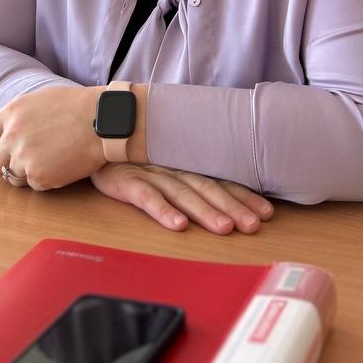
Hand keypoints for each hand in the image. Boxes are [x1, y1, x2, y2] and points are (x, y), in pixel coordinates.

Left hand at [0, 86, 104, 190]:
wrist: (104, 119)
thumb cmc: (78, 107)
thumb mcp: (40, 100)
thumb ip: (18, 117)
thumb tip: (6, 132)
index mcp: (12, 113)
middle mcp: (12, 136)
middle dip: (6, 167)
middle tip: (25, 164)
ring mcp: (25, 157)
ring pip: (14, 178)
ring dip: (28, 174)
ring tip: (52, 160)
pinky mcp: (40, 176)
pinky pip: (35, 186)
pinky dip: (47, 180)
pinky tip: (63, 165)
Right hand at [91, 163, 273, 234]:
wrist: (94, 134)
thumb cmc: (135, 156)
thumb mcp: (166, 162)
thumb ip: (192, 176)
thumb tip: (228, 197)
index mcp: (185, 163)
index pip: (220, 180)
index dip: (244, 196)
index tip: (268, 213)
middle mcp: (173, 167)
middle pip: (207, 187)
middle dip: (232, 207)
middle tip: (253, 225)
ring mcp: (150, 173)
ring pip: (182, 193)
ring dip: (204, 211)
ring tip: (225, 228)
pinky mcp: (126, 180)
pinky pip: (146, 196)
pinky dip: (163, 210)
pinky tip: (178, 225)